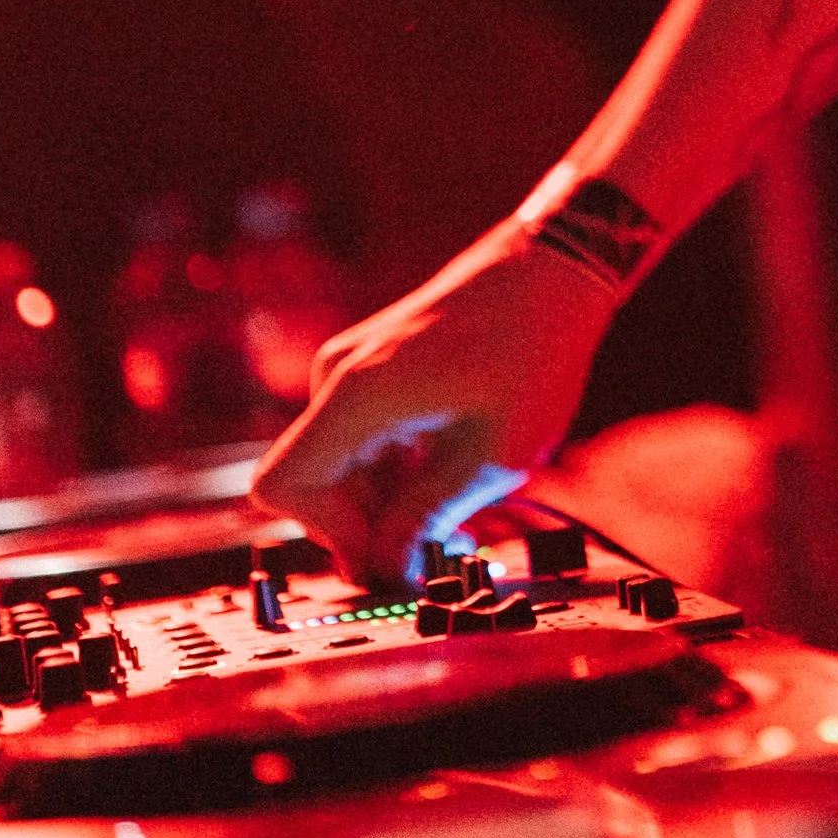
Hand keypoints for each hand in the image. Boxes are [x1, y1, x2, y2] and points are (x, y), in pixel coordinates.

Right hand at [249, 224, 621, 587]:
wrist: (555, 268)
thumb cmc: (535, 350)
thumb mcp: (495, 453)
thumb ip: (429, 514)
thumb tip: (387, 569)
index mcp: (357, 393)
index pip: (283, 487)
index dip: (330, 536)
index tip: (391, 554)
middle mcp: (339, 376)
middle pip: (312, 484)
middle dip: (367, 527)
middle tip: (437, 550)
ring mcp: (352, 368)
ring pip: (339, 467)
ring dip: (385, 503)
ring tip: (456, 518)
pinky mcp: (372, 369)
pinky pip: (359, 441)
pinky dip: (393, 472)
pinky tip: (450, 478)